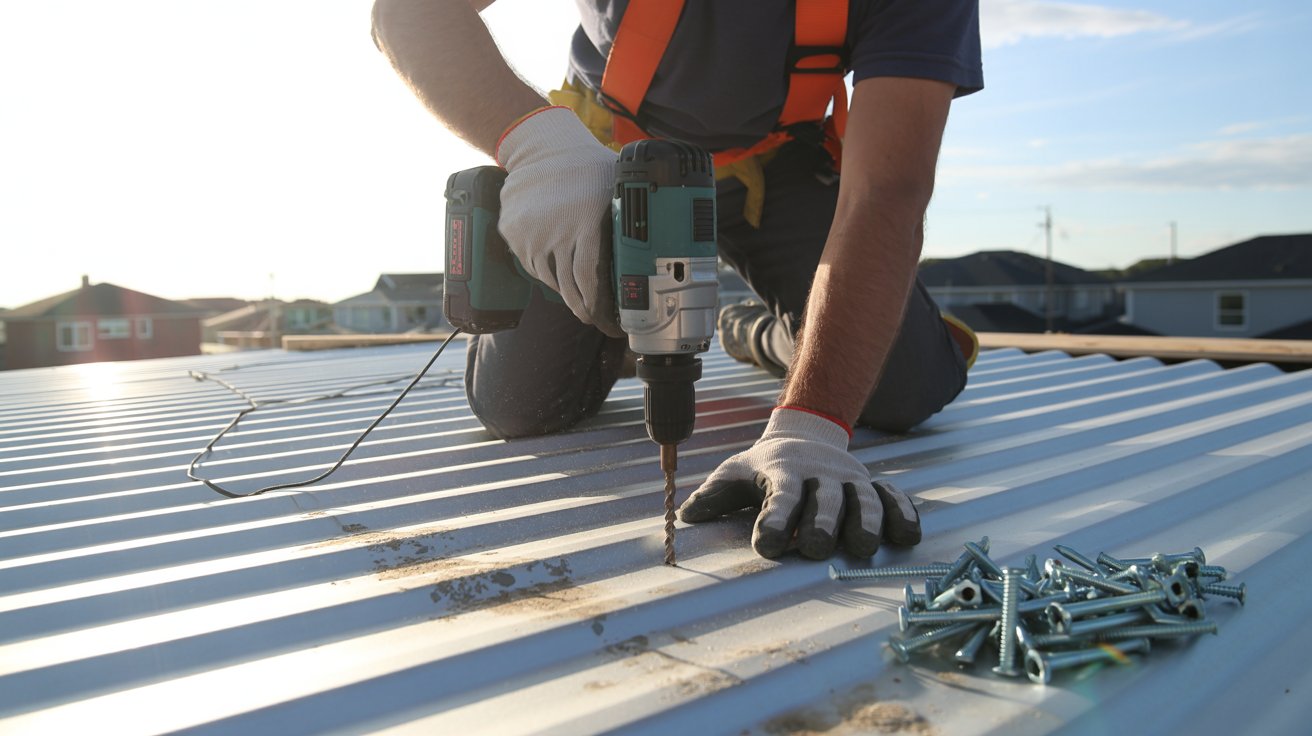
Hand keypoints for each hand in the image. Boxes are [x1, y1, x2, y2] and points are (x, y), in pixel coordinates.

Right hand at [495, 106, 622, 337]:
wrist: (539, 146)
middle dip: (588, 311)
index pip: (592, 283)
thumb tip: (660, 251)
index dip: (602, 311)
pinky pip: (535, 268)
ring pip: (553, 282)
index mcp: (586, 223)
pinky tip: (562, 266)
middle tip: (601, 321)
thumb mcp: (616, 187)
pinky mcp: (514, 237)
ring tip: (585, 294)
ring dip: (570, 292)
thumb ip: (632, 219)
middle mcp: (556, 234)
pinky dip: (550, 273)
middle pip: (571, 291)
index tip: (614, 325)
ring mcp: (530, 237)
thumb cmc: (587, 166)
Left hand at [678, 407, 920, 559]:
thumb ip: (714, 496)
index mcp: (783, 473)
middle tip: (815, 548)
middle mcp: (820, 475)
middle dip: (821, 523)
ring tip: (862, 548)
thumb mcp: (735, 473)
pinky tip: (906, 536)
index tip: (765, 545)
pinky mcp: (873, 487)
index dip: (773, 520)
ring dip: (865, 522)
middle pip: (825, 499)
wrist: (805, 435)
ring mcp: (850, 480)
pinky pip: (894, 499)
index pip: (779, 497)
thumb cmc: (763, 467)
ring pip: (864, 499)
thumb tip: (684, 516)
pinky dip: (902, 514)